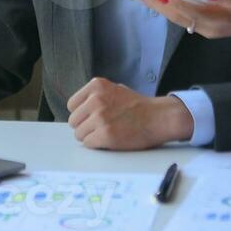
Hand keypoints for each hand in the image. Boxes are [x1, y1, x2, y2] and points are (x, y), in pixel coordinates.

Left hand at [65, 78, 193, 150]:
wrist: (158, 117)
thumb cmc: (138, 106)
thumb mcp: (115, 89)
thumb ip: (96, 96)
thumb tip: (79, 109)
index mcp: (96, 86)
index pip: (72, 105)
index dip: (81, 114)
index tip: (91, 117)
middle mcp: (96, 100)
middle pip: (74, 121)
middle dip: (84, 126)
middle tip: (100, 128)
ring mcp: (100, 117)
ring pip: (79, 134)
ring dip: (90, 137)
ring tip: (106, 133)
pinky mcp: (106, 134)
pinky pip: (88, 144)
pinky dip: (96, 145)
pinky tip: (109, 140)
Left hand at [135, 0, 230, 37]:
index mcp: (220, 20)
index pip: (190, 10)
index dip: (173, 1)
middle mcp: (211, 28)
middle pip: (179, 17)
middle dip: (158, 5)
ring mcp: (208, 29)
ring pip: (180, 18)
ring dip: (162, 8)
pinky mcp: (208, 26)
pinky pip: (185, 18)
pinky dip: (172, 9)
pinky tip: (163, 0)